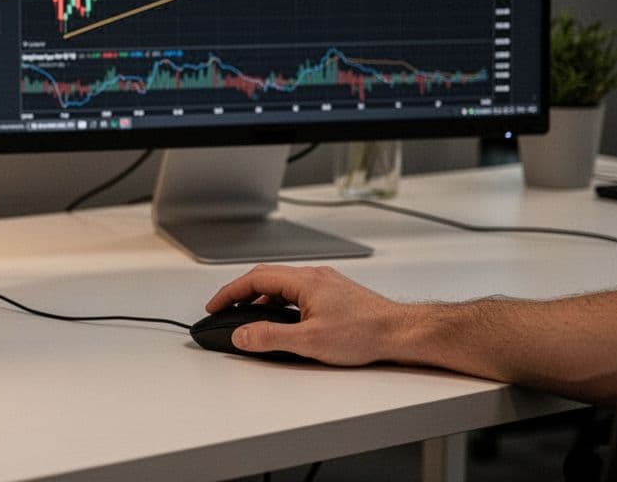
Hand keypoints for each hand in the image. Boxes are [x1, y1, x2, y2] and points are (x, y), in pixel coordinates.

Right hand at [204, 264, 409, 365]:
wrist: (401, 333)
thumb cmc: (365, 332)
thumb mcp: (309, 341)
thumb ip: (270, 337)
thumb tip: (242, 334)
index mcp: (304, 280)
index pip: (254, 280)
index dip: (229, 293)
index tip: (214, 306)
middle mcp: (314, 276)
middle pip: (265, 279)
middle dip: (240, 295)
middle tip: (224, 311)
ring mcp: (325, 284)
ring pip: (282, 286)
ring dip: (261, 301)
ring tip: (250, 321)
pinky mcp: (334, 295)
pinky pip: (297, 293)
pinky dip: (280, 304)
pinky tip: (283, 323)